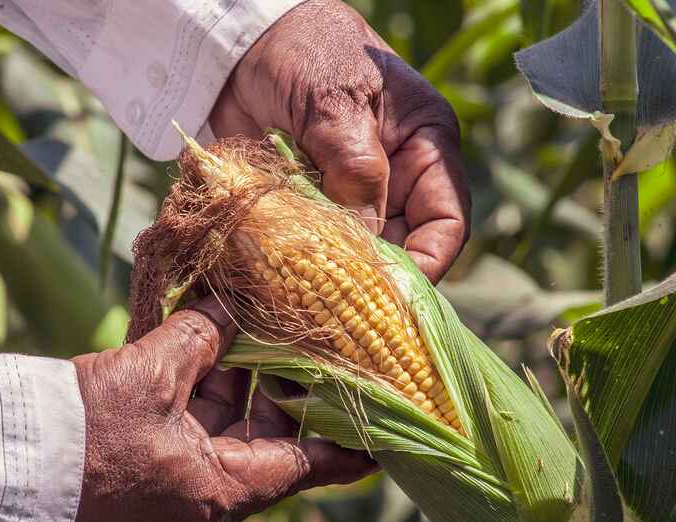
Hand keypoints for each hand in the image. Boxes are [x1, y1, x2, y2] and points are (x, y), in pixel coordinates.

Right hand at [70, 296, 375, 521]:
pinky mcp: (149, 459)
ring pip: (227, 423)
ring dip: (239, 377)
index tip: (384, 430)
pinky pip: (192, 421)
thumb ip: (199, 338)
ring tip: (262, 326)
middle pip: (268, 436)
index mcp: (222, 488)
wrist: (8, 461)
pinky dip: (203, 384)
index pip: (307, 466)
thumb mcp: (152, 377)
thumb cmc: (86, 432)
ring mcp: (176, 477)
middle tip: (313, 343)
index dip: (348, 445)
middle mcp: (206, 491)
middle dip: (284, 387)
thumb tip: (228, 306)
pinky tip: (212, 340)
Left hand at [210, 0, 470, 282]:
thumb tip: (364, 243)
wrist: (239, 45)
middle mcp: (395, 178)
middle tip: (342, 311)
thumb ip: (355, 169)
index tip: (394, 295)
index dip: (428, 263)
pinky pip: (316, 247)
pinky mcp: (310, 205)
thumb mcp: (336, 102)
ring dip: (335, 277)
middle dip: (376, 280)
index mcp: (425, 147)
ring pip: (357, 254)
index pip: (447, 221)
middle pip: (402, 247)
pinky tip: (284, 278)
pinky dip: (302, 264)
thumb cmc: (303, 52)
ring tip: (310, 298)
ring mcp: (350, 195)